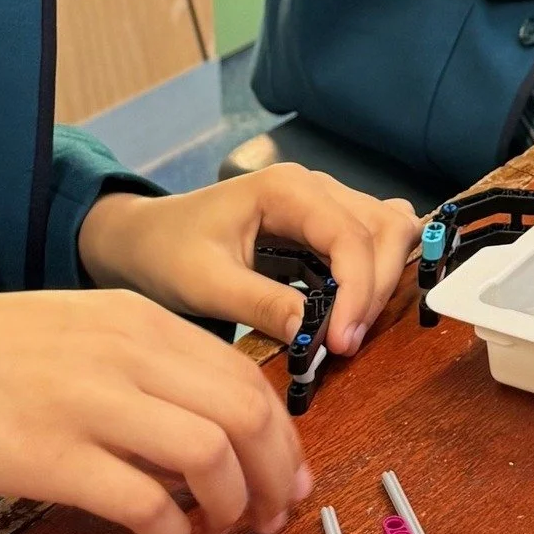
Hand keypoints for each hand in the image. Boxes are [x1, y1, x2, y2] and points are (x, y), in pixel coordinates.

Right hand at [0, 290, 309, 533]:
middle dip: (275, 475)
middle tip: (271, 516)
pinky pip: (143, 502)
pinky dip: (171, 530)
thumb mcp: (73, 330)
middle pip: (245, 414)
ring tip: (219, 531)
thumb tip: (205, 431)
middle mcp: (123, 352)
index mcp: (134, 319)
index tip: (287, 476)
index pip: (245, 375)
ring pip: (209, 455)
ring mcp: (87, 402)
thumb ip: (140, 365)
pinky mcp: (50, 457)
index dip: (282, 436)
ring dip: (231, 505)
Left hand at [78, 166, 420, 355]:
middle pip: (384, 230)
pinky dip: (372, 281)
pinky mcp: (325, 231)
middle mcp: (315, 188)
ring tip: (347, 331)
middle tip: (343, 344)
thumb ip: (262, 304)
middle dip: (374, 290)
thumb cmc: (166, 252)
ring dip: (381, 284)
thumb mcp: (205, 284)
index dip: (357, 291)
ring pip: (389, 235)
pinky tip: (345, 317)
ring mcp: (326, 206)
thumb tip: (317, 337)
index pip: (349, 236)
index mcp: (286, 189)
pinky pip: (372, 248)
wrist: (143, 241)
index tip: (341, 344)